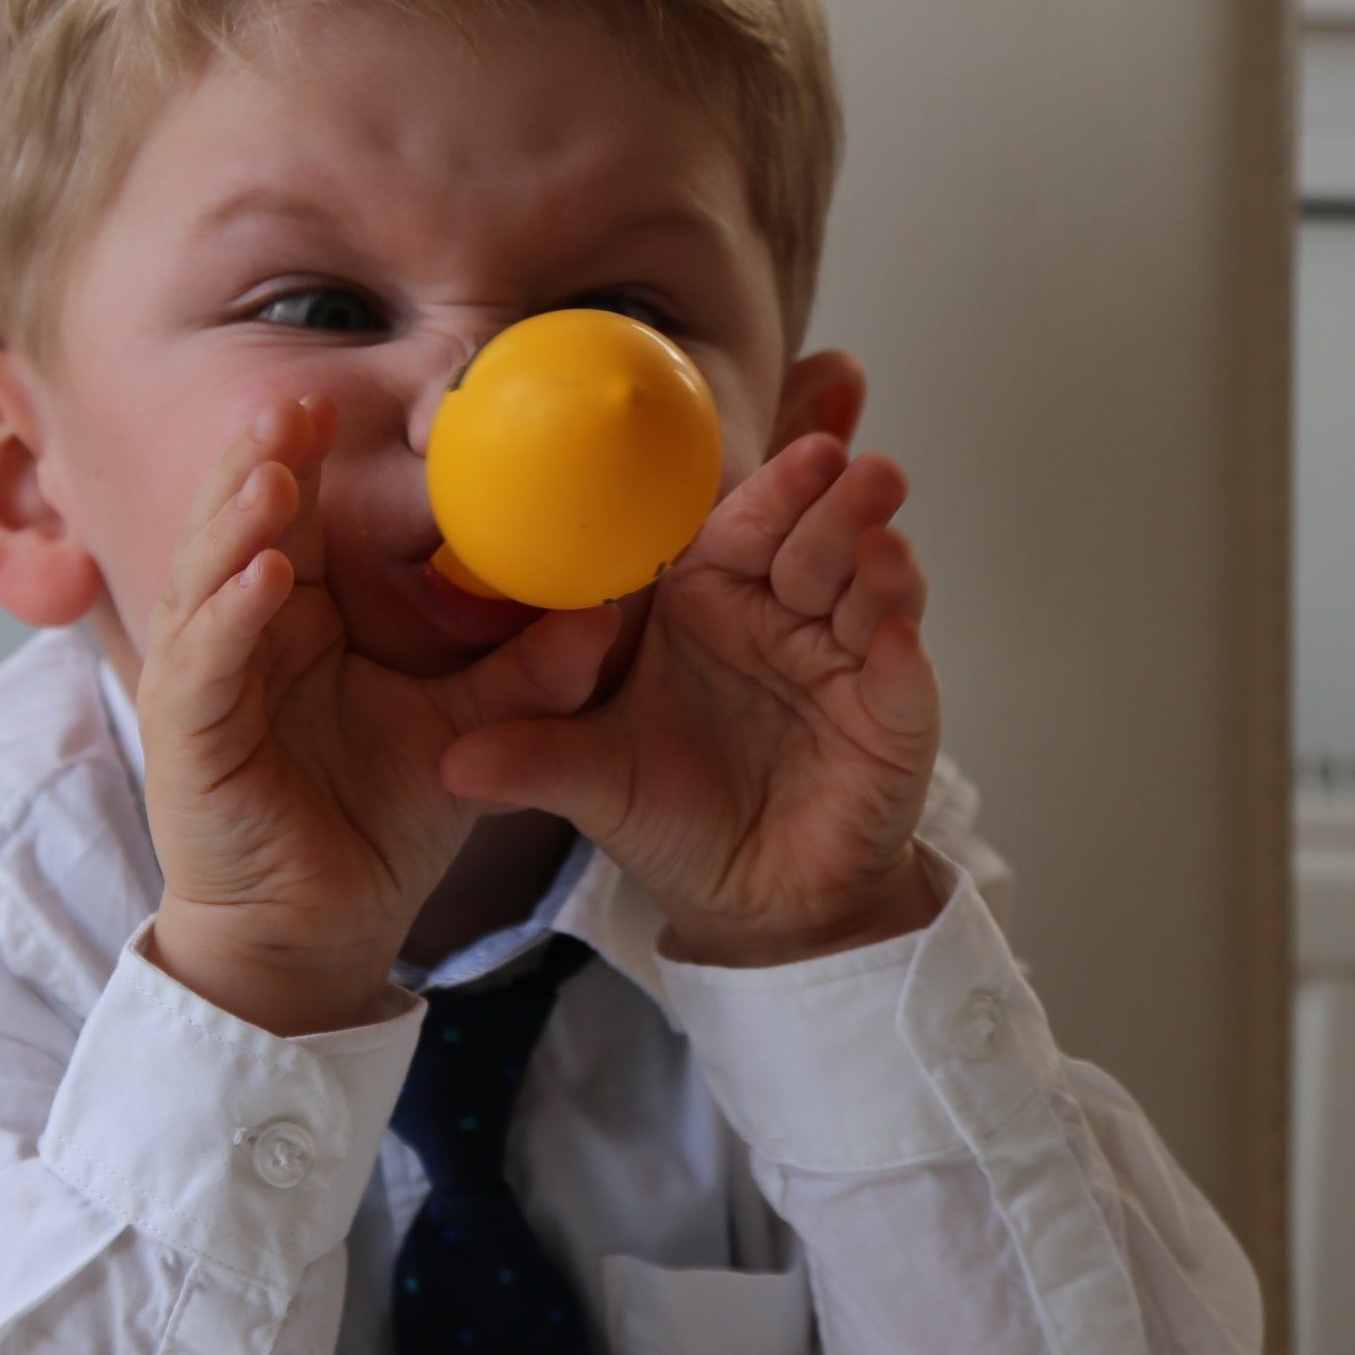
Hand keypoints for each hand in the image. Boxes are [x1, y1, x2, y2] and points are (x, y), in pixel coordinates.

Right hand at [139, 396, 620, 1034]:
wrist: (321, 930)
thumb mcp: (467, 729)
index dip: (308, 456)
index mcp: (295, 618)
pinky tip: (265, 577)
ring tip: (276, 471)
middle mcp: (238, 636)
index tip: (339, 400)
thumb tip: (610, 605)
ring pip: (207, 579)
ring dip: (237, 522)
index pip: (297, 517)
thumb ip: (530, 669)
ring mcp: (206, 682)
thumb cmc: (377, 825)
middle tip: (297, 403)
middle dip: (261, 460)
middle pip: (238, 524)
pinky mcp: (189, 737)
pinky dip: (230, 616)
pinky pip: (206, 663)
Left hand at [438, 433, 943, 968]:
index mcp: (711, 601)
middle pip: (814, 543)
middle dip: (837, 504)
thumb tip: (450, 763)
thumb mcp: (594, 782)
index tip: (790, 453)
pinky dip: (903, 660)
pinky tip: (898, 642)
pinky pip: (902, 683)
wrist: (751, 901)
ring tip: (881, 542)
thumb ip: (533, 759)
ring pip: (870, 595)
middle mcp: (784, 617)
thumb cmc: (675, 816)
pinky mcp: (892, 723)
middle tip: (847, 467)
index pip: (740, 527)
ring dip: (881, 566)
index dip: (768, 489)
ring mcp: (846, 664)